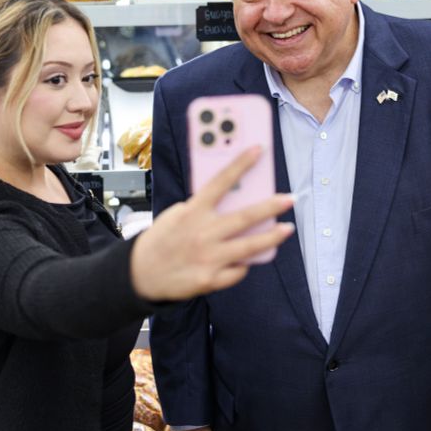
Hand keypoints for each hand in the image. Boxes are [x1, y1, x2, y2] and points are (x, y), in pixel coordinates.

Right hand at [130, 146, 293, 300]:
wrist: (141, 274)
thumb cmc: (162, 239)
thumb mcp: (177, 214)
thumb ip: (203, 208)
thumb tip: (234, 203)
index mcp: (192, 212)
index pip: (220, 182)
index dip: (241, 164)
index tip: (259, 150)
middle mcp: (202, 233)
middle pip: (244, 217)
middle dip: (271, 206)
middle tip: (290, 199)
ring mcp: (208, 258)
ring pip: (249, 247)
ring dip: (272, 237)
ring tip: (287, 229)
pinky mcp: (210, 280)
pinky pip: (237, 270)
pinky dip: (244, 264)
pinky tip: (248, 260)